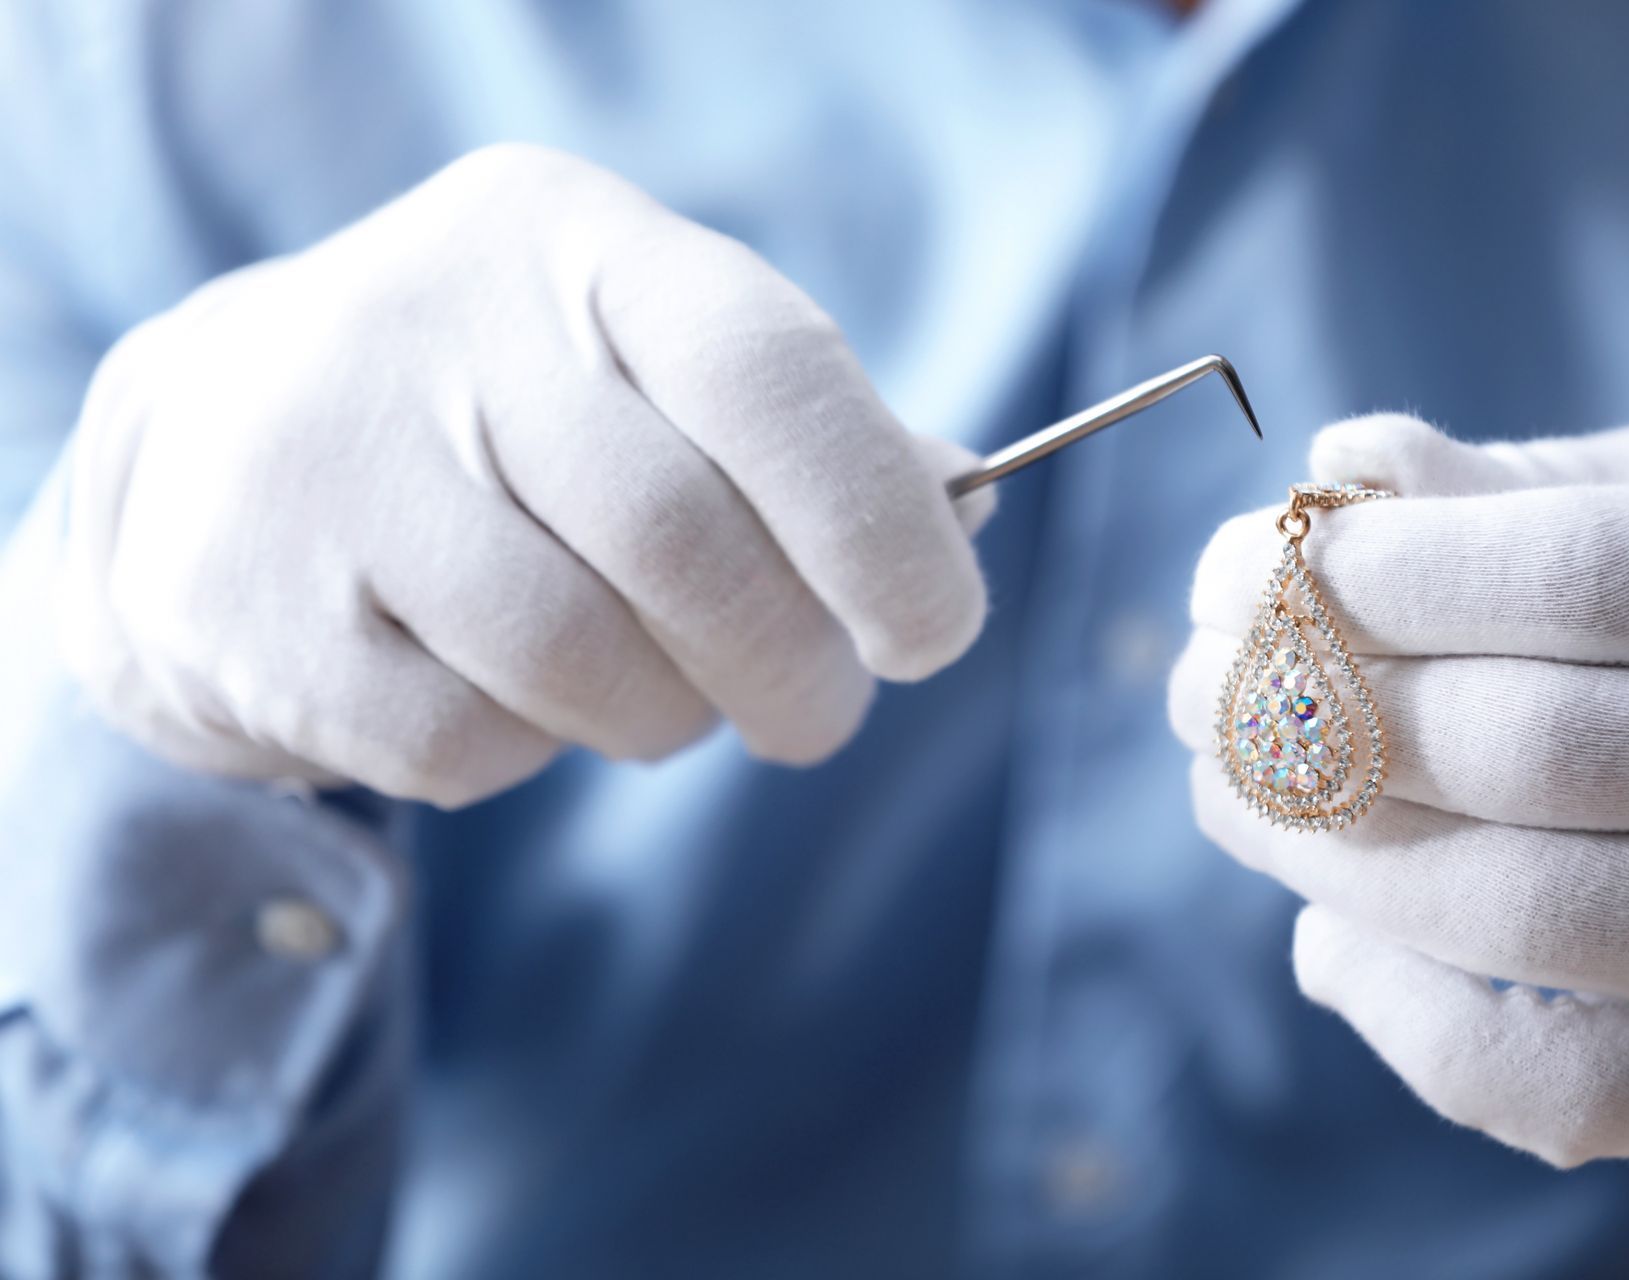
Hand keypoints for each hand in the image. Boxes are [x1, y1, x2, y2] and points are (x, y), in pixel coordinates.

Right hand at [55, 145, 989, 805]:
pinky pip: (458, 743)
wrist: (223, 447)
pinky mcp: (244, 601)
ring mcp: (320, 456)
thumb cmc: (511, 426)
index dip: (876, 525)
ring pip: (575, 661)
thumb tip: (954, 522)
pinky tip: (502, 697)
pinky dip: (524, 754)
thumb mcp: (652, 375)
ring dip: (659, 718)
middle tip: (812, 715)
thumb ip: (805, 443)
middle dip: (789, 668)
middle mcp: (436, 320)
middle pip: (682, 543)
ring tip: (649, 695)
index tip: (932, 632)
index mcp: (575, 243)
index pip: (766, 373)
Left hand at [1171, 415, 1628, 1165]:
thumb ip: (1524, 485)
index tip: (1242, 568)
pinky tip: (1325, 938)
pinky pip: (1556, 1086)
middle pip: (1508, 749)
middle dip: (1304, 707)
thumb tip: (1339, 458)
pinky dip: (1407, 1023)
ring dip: (1318, 846)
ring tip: (1222, 782)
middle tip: (1199, 680)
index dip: (1365, 576)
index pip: (1549, 578)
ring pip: (1506, 912)